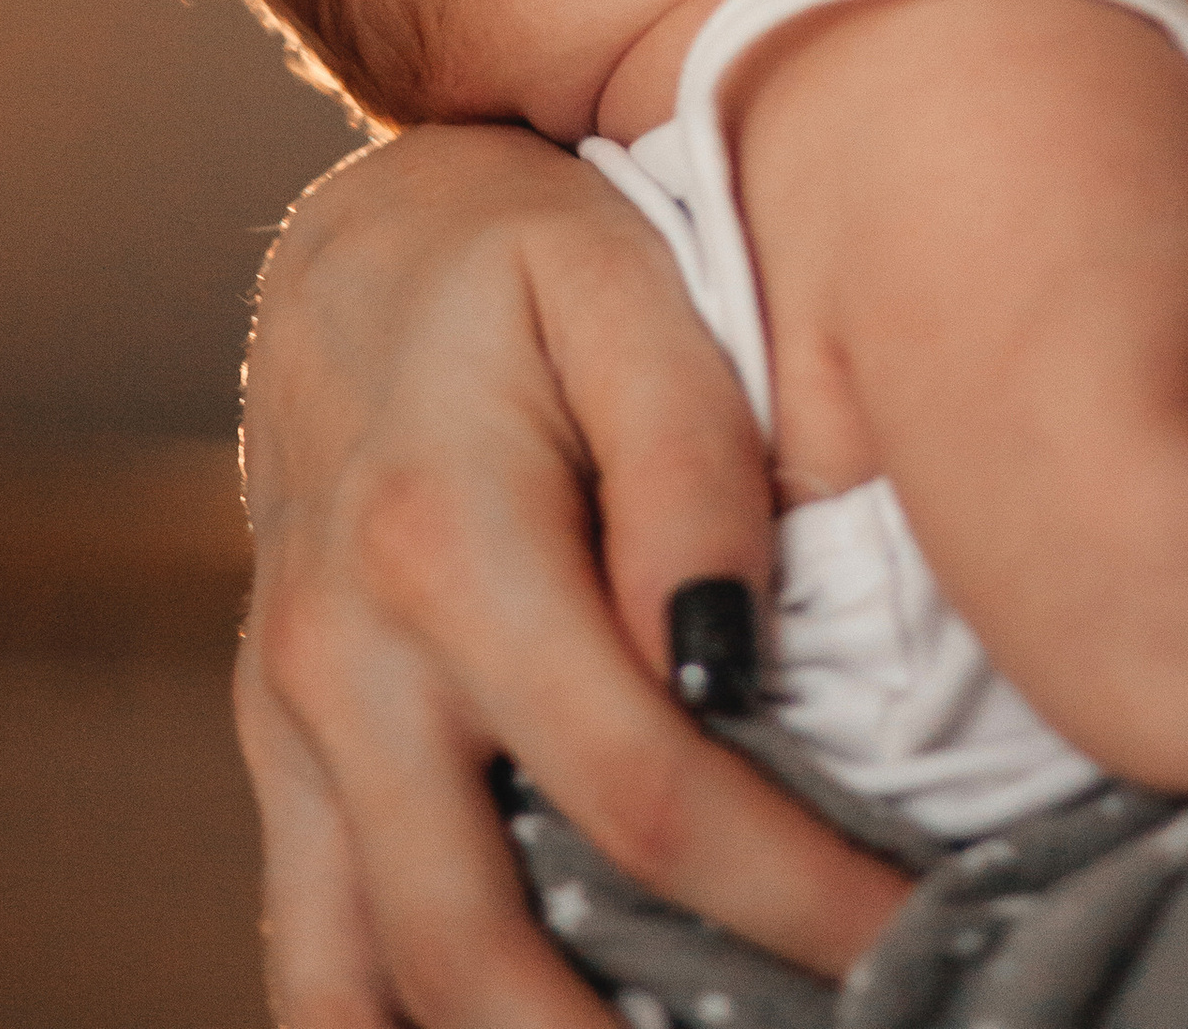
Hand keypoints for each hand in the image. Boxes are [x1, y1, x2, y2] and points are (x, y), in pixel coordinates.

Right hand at [236, 124, 906, 1027]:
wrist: (354, 239)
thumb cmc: (525, 253)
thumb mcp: (625, 291)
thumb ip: (686, 463)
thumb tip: (729, 658)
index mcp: (448, 544)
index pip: (643, 790)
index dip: (789, 892)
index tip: (912, 942)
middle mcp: (346, 660)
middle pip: (478, 944)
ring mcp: (290, 719)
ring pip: (367, 985)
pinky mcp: (276, 749)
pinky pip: (313, 946)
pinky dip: (398, 1026)